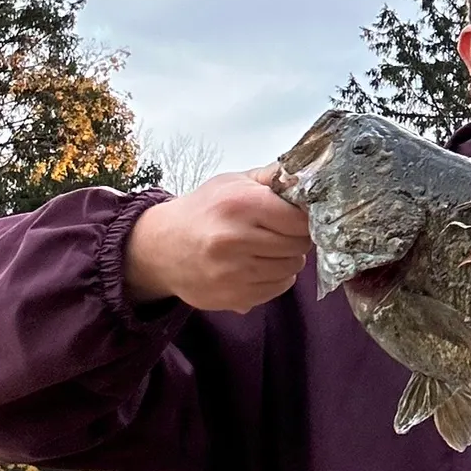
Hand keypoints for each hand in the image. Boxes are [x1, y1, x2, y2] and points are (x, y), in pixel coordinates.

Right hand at [124, 165, 311, 313]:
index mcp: (240, 205)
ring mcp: (233, 272)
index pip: (300, 219)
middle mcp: (236, 239)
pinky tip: (259, 265)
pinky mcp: (233, 296)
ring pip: (291, 268)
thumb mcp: (233, 183)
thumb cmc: (204, 210)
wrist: (160, 247)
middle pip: (299, 244)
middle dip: (297, 238)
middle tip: (281, 232)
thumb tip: (309, 173)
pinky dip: (276, 278)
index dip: (304, 218)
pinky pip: (278, 288)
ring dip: (287, 258)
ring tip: (268, 248)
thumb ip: (273, 177)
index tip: (297, 217)